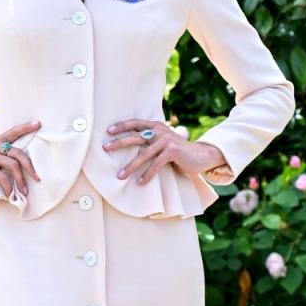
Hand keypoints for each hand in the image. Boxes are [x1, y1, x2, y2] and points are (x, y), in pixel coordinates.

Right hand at [0, 119, 42, 196]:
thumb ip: (3, 158)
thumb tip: (23, 167)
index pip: (13, 131)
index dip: (26, 127)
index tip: (38, 124)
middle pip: (19, 153)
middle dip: (30, 167)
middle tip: (37, 178)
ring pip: (14, 166)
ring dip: (21, 181)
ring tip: (24, 191)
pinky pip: (3, 178)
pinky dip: (9, 188)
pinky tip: (10, 195)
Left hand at [102, 119, 227, 183]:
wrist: (200, 155)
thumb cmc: (178, 152)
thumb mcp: (163, 143)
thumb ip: (150, 141)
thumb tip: (130, 147)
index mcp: (156, 126)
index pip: (136, 123)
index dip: (122, 126)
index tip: (108, 131)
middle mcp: (160, 130)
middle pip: (135, 136)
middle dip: (119, 143)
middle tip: (105, 148)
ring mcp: (166, 140)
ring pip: (144, 154)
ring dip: (130, 166)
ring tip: (120, 176)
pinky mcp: (172, 151)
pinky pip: (156, 164)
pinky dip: (147, 174)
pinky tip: (140, 182)